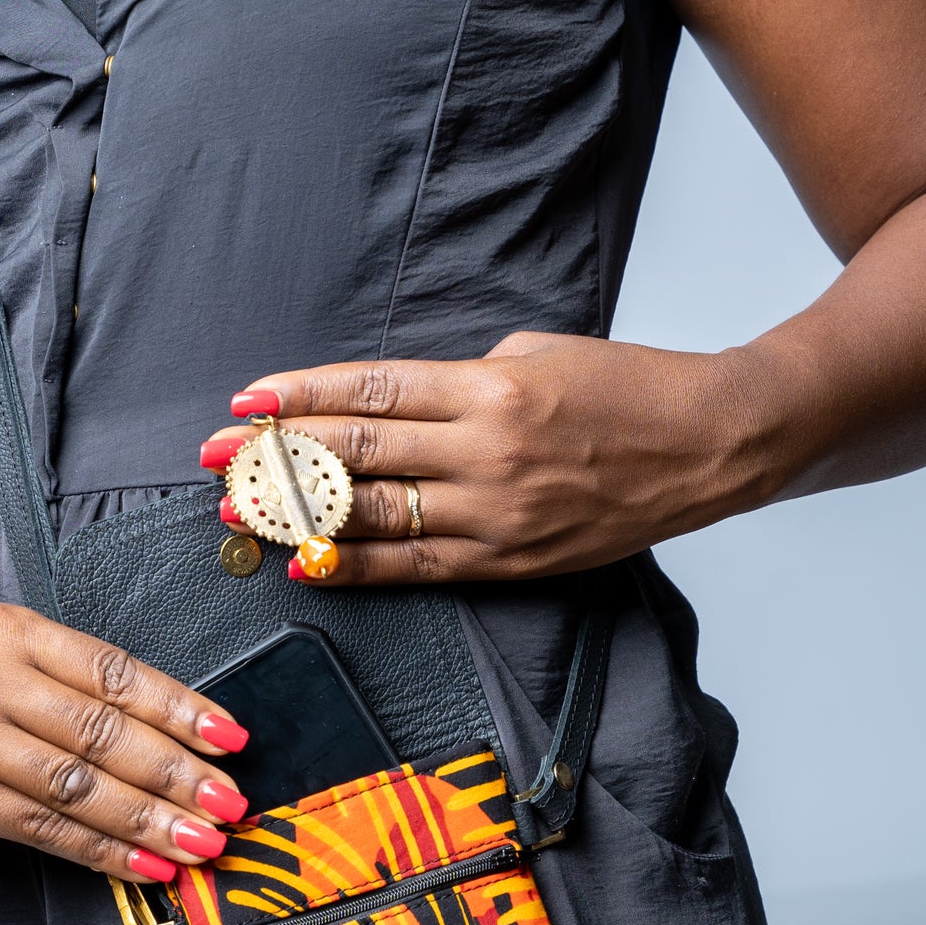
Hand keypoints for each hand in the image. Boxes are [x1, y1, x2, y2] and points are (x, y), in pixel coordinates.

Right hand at [0, 599, 251, 881]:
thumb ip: (68, 676)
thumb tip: (171, 731)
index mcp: (8, 628)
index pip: (112, 674)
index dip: (179, 708)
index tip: (232, 739)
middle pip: (99, 735)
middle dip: (176, 776)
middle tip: (231, 804)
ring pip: (73, 789)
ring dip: (148, 822)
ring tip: (203, 842)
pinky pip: (38, 829)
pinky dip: (99, 850)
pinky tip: (144, 862)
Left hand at [202, 333, 765, 583]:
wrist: (711, 444)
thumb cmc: (626, 387)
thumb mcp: (538, 355)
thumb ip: (459, 385)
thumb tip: (386, 414)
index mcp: (491, 387)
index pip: (371, 394)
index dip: (299, 398)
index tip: (244, 401)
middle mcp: (488, 451)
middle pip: (358, 456)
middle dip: (275, 457)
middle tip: (214, 458)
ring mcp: (500, 514)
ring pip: (377, 517)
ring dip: (300, 517)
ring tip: (240, 513)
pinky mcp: (515, 560)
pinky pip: (419, 568)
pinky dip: (358, 569)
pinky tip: (307, 566)